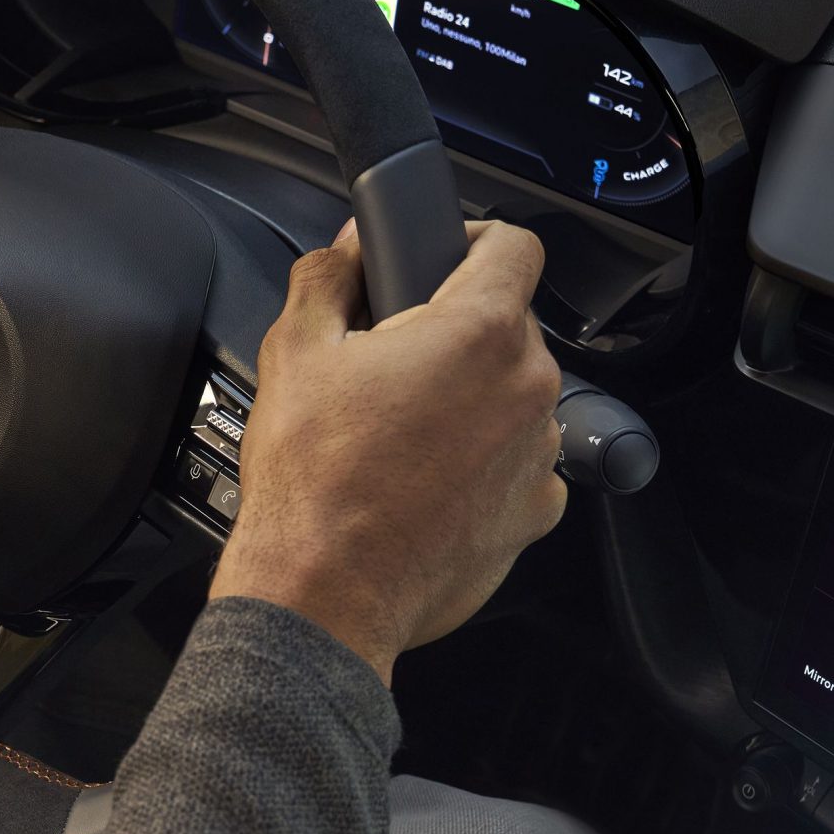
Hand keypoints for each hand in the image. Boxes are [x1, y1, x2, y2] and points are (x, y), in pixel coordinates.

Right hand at [211, 220, 566, 683]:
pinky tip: (428, 481)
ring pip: (514, 395)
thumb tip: (344, 252)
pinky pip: (519, 463)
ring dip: (472, 399)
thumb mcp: (294, 351)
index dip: (471, 239)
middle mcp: (527, 388)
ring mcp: (539, 454)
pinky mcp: (537, 511)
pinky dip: (484, 464)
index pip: (513, 245)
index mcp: (479, 332)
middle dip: (455, 331)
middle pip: (509, 325)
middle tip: (393, 362)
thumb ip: (326, 277)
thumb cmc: (314, 483)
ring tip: (405, 432)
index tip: (441, 256)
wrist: (325, 594)